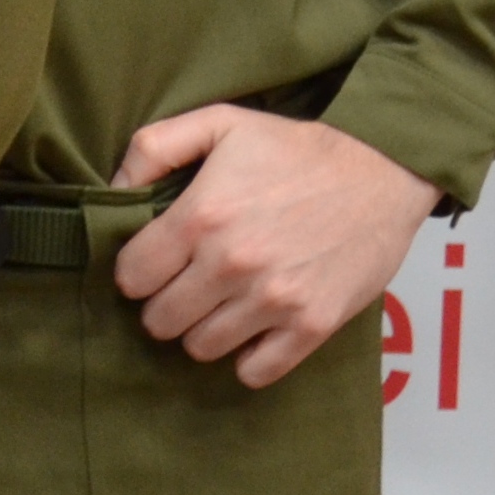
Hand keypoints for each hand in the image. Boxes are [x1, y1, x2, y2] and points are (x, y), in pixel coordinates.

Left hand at [108, 107, 439, 387]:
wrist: (381, 170)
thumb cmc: (295, 147)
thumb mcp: (217, 122)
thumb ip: (153, 148)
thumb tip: (113, 190)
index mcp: (200, 218)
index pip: (133, 276)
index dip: (135, 272)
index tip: (151, 265)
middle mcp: (232, 264)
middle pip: (160, 320)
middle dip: (162, 305)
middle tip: (181, 288)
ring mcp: (274, 300)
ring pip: (202, 348)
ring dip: (201, 331)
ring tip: (215, 306)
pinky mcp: (313, 325)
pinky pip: (257, 371)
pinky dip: (247, 358)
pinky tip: (251, 330)